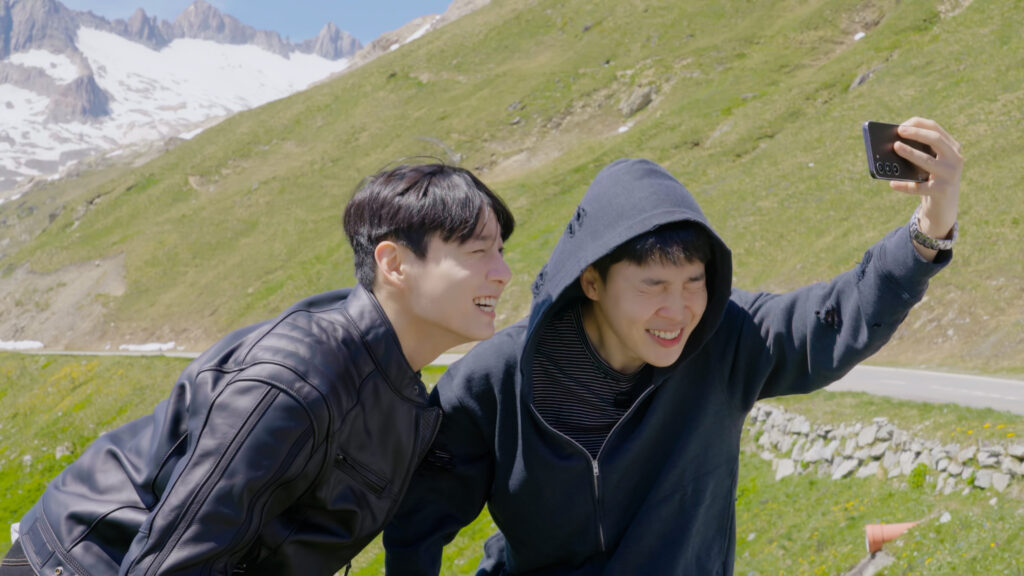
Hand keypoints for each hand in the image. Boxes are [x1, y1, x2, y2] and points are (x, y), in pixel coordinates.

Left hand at [890, 117, 962, 260]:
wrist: (944, 207)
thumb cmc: (931, 179)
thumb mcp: (930, 163)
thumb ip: (919, 152)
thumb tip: (894, 145)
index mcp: (952, 148)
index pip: (936, 129)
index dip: (918, 124)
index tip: (901, 126)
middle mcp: (955, 159)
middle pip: (935, 140)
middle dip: (916, 133)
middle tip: (899, 131)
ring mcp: (950, 175)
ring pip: (927, 161)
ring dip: (910, 153)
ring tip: (895, 148)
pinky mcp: (941, 191)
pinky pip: (918, 187)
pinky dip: (904, 185)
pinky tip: (892, 184)